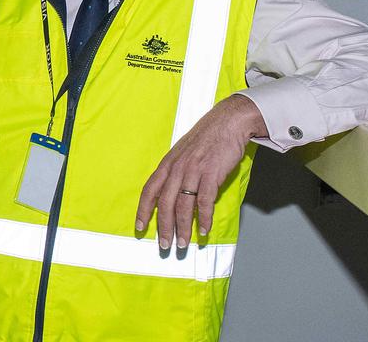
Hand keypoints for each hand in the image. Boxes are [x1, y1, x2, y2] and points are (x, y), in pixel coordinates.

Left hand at [135, 94, 265, 249]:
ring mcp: (193, 171)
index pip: (149, 190)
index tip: (139, 227)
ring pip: (183, 206)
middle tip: (164, 245)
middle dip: (163, 227)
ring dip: (182, 228)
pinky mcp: (211, 174)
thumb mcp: (183, 152)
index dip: (143, 210)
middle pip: (164, 204)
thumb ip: (175, 170)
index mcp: (167, 164)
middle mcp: (176, 169)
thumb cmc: (206, 138)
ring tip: (184, 244)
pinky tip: (203, 230)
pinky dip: (203, 218)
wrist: (227, 122)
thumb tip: (170, 191)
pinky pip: (204, 202)